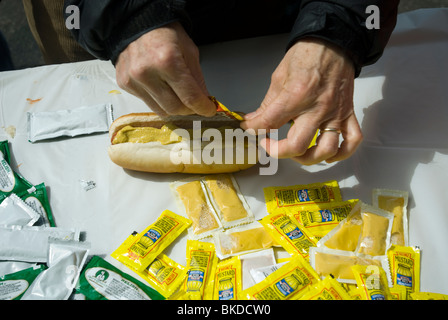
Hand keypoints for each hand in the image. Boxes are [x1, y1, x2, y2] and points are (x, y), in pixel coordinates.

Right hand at [115, 22, 215, 116]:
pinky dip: (158, 100)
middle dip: (189, 109)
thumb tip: (204, 99)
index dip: (203, 107)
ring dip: (174, 107)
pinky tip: (160, 87)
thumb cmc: (165, 33)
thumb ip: (197, 78)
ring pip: (161, 110)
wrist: (136, 22)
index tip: (208, 110)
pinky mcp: (124, 84)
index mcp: (167, 61)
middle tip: (194, 103)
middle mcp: (147, 73)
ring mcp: (133, 80)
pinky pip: (147, 103)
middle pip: (175, 108)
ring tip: (178, 95)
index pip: (189, 97)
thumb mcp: (189, 51)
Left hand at [241, 38, 362, 164]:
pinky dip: (342, 153)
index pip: (269, 122)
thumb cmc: (306, 56)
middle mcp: (317, 108)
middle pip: (297, 145)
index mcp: (296, 96)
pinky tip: (328, 154)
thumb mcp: (279, 77)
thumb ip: (268, 104)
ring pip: (325, 149)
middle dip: (277, 151)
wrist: (333, 42)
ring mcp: (335, 113)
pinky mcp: (348, 113)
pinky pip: (352, 140)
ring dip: (309, 158)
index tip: (249, 128)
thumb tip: (254, 121)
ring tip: (297, 153)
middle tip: (269, 143)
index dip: (253, 128)